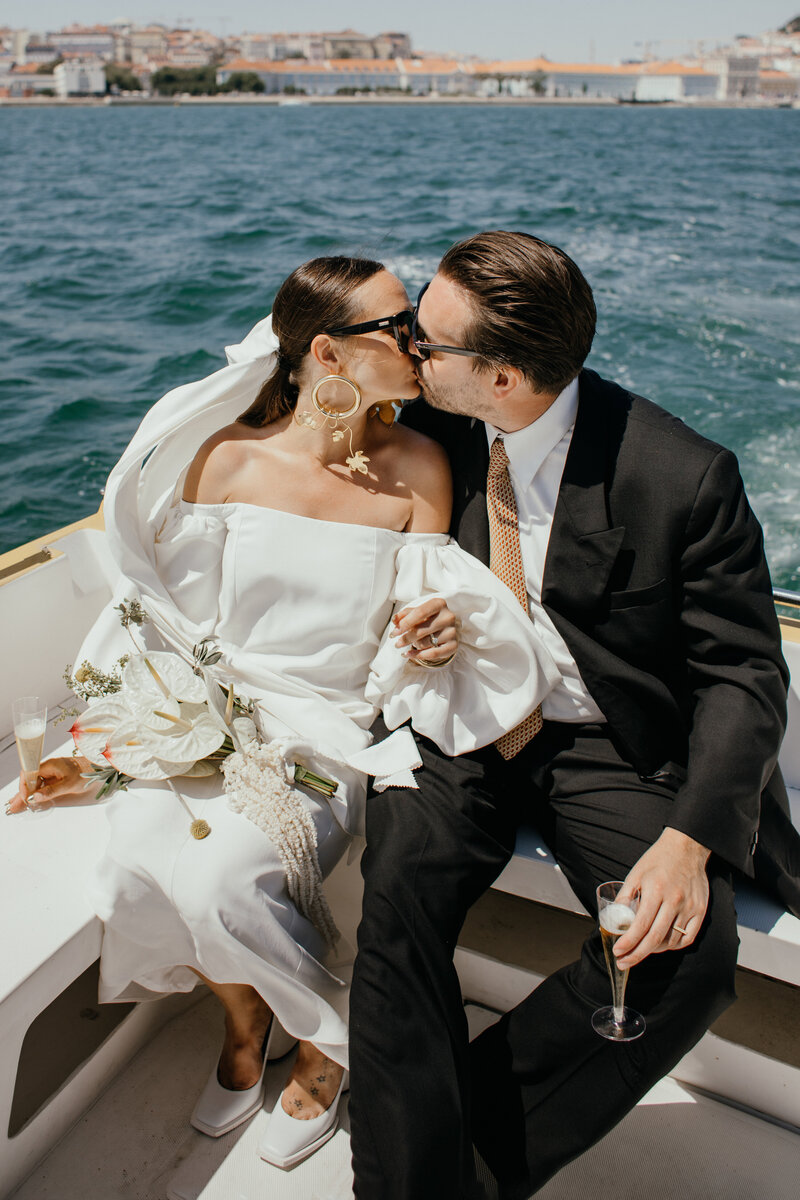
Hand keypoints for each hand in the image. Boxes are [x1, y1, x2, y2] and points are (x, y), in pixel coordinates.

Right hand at [5, 755, 91, 814]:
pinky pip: (41, 785)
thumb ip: (51, 791)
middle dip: (21, 793)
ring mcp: (51, 772)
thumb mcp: (69, 784)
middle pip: (30, 780)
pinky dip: (35, 792)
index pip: (29, 773)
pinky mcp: (55, 777)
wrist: (99, 767)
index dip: (23, 785)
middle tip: (14, 806)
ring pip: (35, 783)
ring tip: (17, 805)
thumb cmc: (86, 772)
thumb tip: (35, 797)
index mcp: (50, 765)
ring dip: (26, 794)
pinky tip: (29, 800)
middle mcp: (48, 767)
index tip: (23, 797)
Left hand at [390, 597, 458, 665]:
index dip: (405, 623)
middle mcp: (448, 617)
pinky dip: (418, 655)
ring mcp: (452, 632)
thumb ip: (404, 614)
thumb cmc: (429, 618)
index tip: (394, 632)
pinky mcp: (454, 645)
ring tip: (412, 643)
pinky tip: (409, 655)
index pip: (419, 613)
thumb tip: (395, 620)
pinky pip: (433, 654)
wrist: (447, 628)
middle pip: (421, 630)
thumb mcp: (417, 612)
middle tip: (396, 643)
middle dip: (405, 638)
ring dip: (414, 645)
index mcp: (439, 604)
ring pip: (425, 643)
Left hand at [613, 828, 710, 968]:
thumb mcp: (635, 874)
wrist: (686, 848)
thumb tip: (613, 920)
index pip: (640, 925)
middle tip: (624, 962)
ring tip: (641, 950)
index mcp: (656, 891)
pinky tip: (662, 945)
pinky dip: (673, 946)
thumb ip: (625, 897)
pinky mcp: (701, 911)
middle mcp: (674, 901)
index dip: (628, 942)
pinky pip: (687, 938)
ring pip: (671, 941)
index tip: (618, 952)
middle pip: (654, 938)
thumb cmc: (658, 860)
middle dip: (636, 954)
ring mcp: (690, 907)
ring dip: (654, 950)